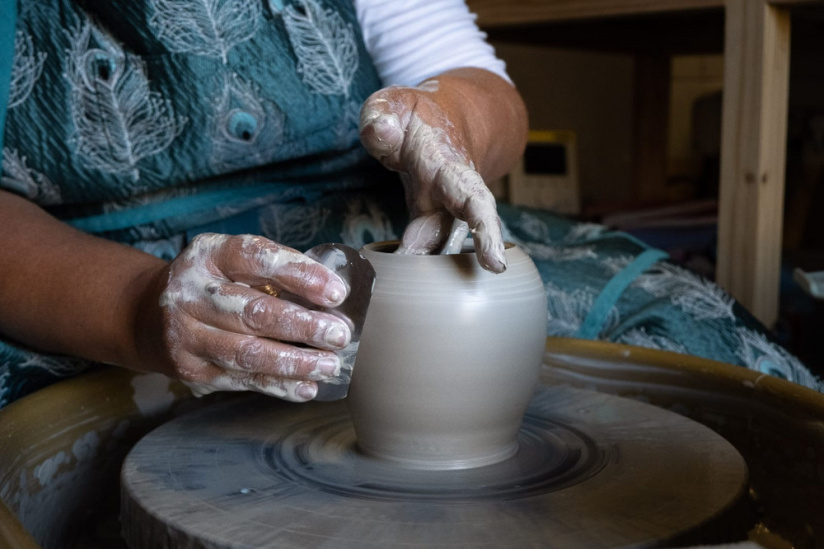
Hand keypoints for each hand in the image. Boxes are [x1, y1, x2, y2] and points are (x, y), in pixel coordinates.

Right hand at [154, 233, 350, 401]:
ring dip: (294, 363)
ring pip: (247, 353)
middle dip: (303, 326)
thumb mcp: (233, 261)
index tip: (336, 292)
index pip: (257, 258)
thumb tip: (333, 296)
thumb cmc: (212, 283)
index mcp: (209, 255)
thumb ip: (275, 272)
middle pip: (253, 312)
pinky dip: (277, 385)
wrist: (147, 313)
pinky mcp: (190, 369)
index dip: (300, 275)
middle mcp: (191, 292)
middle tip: (339, 335)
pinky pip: (241, 381)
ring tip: (329, 365)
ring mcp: (186, 334)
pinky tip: (306, 387)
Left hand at [359, 77, 506, 272]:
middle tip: (444, 292)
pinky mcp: (429, 219)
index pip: (473, 197)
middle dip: (463, 263)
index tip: (494, 263)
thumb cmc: (413, 113)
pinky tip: (392, 275)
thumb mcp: (391, 103)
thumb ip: (381, 117)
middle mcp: (452, 191)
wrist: (437, 118)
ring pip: (442, 242)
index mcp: (447, 163)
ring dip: (428, 265)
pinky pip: (425, 244)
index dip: (485, 231)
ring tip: (400, 282)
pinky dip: (412, 260)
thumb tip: (380, 133)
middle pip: (467, 232)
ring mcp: (442, 208)